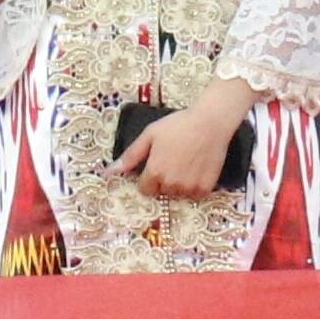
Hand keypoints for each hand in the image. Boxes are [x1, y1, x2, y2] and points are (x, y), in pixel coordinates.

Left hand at [116, 88, 250, 200]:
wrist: (210, 123)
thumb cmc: (178, 125)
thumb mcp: (149, 135)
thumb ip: (130, 156)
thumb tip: (109, 172)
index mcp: (155, 172)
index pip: (145, 190)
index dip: (148, 178)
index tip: (156, 165)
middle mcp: (171, 184)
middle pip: (162, 192)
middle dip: (163, 181)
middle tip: (173, 160)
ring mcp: (189, 188)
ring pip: (178, 195)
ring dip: (179, 185)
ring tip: (186, 163)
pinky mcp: (205, 188)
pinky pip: (194, 195)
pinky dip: (194, 186)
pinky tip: (196, 169)